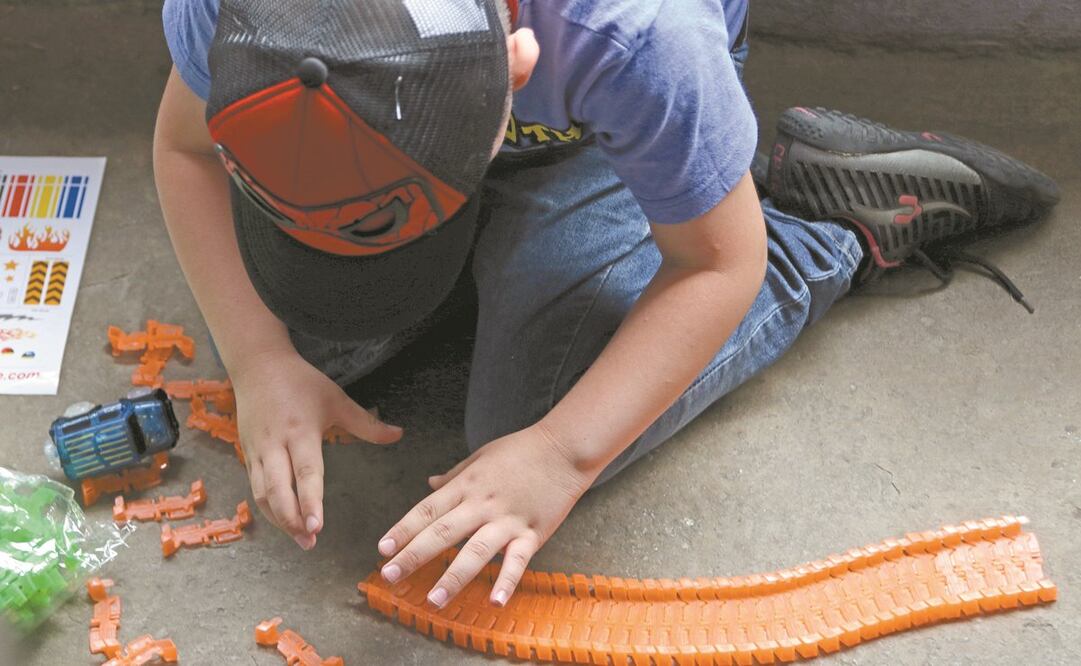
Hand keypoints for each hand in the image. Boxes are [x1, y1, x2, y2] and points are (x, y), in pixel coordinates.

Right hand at [233, 349, 402, 549]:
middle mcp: (275, 445)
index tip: (317, 527)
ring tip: (301, 540)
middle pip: (277, 491)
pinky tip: (285, 523)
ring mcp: (257, 451)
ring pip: (262, 494)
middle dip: (292, 520)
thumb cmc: (301, 383)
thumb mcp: (337, 399)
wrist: (258, 366)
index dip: (309, 502)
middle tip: (309, 543)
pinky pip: (255, 488)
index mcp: (300, 431)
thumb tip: (399, 435)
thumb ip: (367, 423)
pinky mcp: (247, 455)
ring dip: (279, 520)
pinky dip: (269, 508)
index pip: (305, 473)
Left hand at [377, 424, 596, 607]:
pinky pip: (517, 560)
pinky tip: (495, 601)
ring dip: (453, 577)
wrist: (563, 449)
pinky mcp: (532, 532)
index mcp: (466, 485)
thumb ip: (453, 476)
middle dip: (413, 556)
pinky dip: (506, 581)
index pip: (427, 510)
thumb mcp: (480, 457)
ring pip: (475, 551)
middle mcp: (482, 504)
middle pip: (442, 533)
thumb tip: (429, 484)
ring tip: (433, 600)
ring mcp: (507, 520)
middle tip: (389, 576)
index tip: (382, 550)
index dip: (403, 530)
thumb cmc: (521, 450)